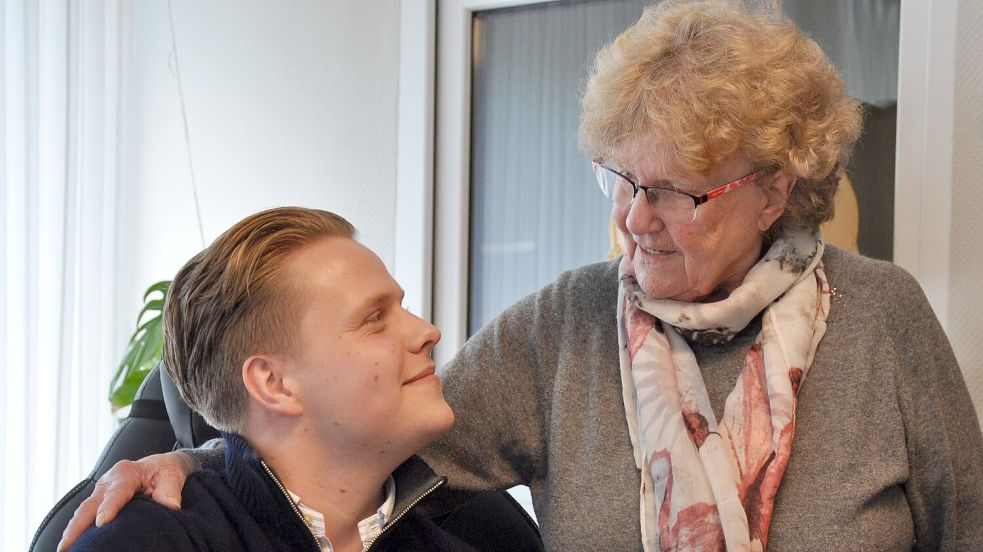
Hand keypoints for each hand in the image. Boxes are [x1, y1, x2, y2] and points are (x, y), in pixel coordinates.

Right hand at [57, 451, 196, 550]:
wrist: (160, 465)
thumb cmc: (165, 471)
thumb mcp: (172, 476)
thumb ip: (170, 490)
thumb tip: (171, 506)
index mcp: (126, 472)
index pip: (116, 493)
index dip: (108, 508)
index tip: (102, 523)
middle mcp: (108, 481)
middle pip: (89, 505)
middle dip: (76, 526)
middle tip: (67, 545)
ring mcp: (100, 491)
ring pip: (83, 512)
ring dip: (72, 531)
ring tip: (64, 550)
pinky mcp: (98, 499)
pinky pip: (85, 515)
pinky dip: (77, 529)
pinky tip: (73, 544)